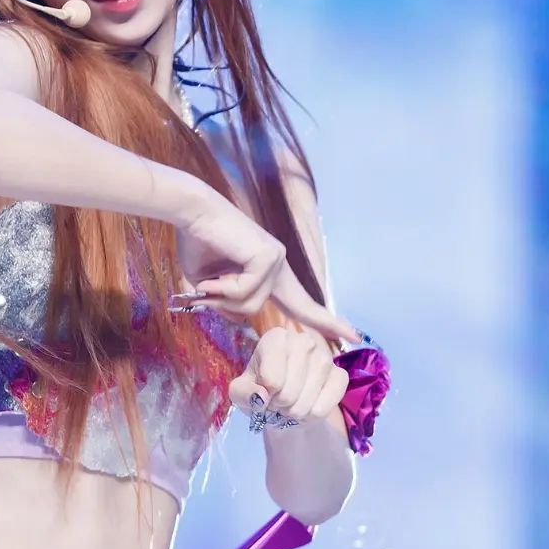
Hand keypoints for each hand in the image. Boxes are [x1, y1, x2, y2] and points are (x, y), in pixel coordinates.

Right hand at [174, 191, 360, 346]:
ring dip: (223, 300)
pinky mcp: (268, 255)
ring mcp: (276, 258)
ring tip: (207, 284)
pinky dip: (221, 288)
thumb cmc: (195, 244)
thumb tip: (238, 318)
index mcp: (268, 270)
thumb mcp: (208, 287)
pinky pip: (245, 291)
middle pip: (298, 306)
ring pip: (253, 305)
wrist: (191, 213)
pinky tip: (211, 275)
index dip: (321, 319)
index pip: (299, 301)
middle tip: (357, 335)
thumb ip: (225, 303)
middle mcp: (278, 263)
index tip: (350, 334)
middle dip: (327, 322)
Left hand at [226, 326, 349, 426]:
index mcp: (276, 338)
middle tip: (278, 402)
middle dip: (280, 405)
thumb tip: (262, 396)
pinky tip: (308, 408)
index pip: (271, 378)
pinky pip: (327, 403)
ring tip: (290, 405)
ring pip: (307, 399)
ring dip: (296, 412)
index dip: (265, 395)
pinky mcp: (341, 375)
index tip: (265, 392)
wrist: (285, 404)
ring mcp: (325, 356)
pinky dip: (314, 414)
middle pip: (288, 391)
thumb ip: (243, 393)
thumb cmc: (260, 390)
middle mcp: (303, 340)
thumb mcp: (240, 392)